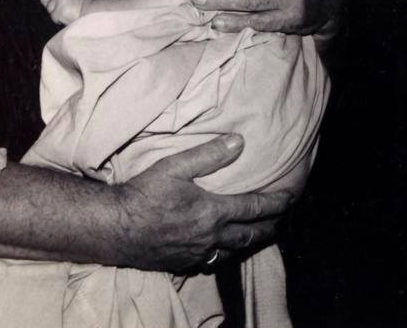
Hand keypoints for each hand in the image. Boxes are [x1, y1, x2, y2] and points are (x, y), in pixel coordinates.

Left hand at [40, 0, 92, 24]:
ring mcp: (60, 1)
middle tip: (46, 4)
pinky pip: (54, 17)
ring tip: (65, 16)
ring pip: (50, 8)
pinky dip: (59, 20)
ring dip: (55, 13)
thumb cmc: (90, 7)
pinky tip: (67, 20)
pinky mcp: (59, 10)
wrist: (95, 14)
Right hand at [113, 135, 293, 272]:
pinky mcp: (182, 263)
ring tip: (258, 235)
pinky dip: (225, 254)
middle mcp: (211, 237)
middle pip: (251, 235)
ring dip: (250, 243)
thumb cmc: (143, 194)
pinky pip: (213, 262)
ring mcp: (197, 253)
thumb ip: (209, 154)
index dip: (276, 202)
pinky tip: (221, 249)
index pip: (255, 208)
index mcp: (213, 212)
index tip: (291, 196)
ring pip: (234, 252)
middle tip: (281, 220)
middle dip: (270, 227)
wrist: (114, 227)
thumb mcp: (174, 166)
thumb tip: (239, 142)